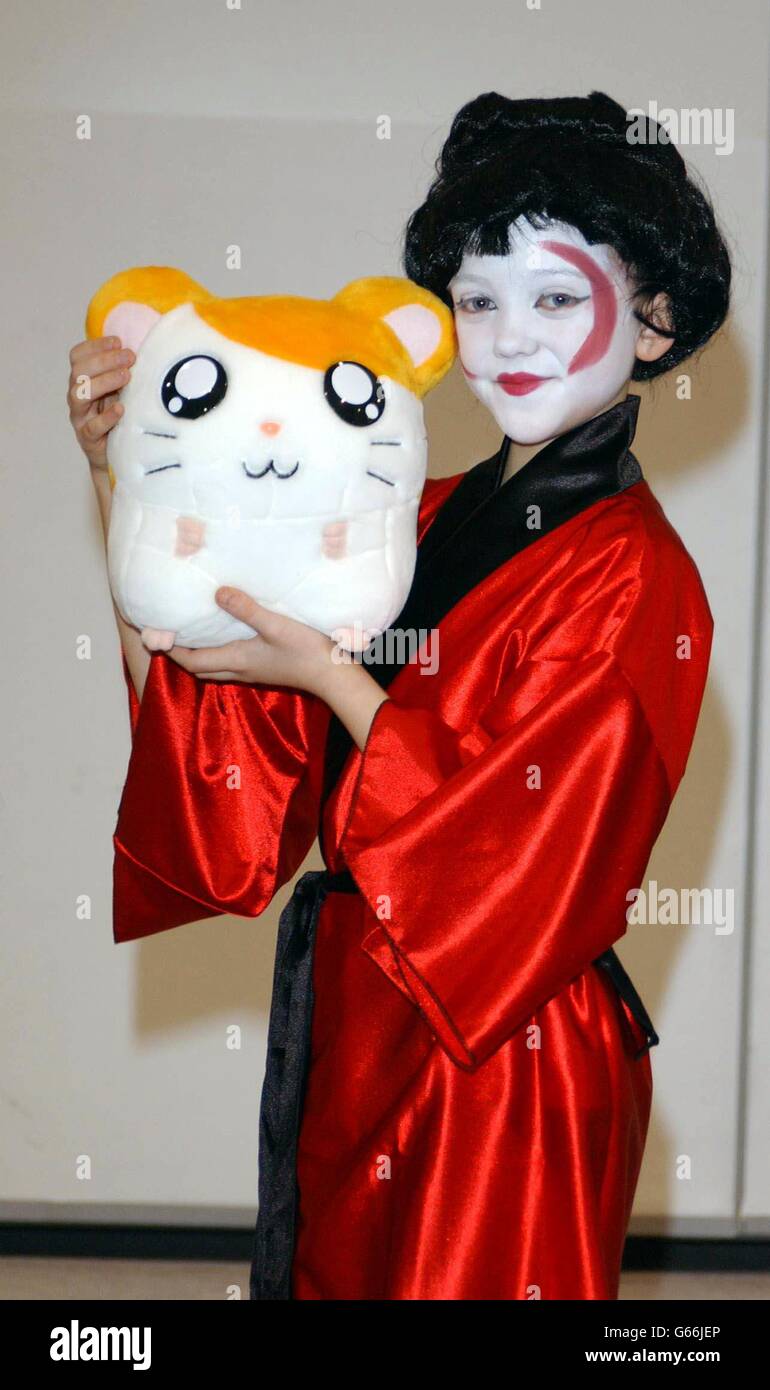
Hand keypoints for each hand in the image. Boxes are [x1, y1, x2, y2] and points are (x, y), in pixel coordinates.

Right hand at [67, 335, 135, 470]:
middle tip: (130, 357)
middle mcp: (77, 396)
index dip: (95, 346)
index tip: (118, 342)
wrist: (116, 456)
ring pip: (80, 394)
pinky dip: (106, 417)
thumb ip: (126, 372)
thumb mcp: (123, 391)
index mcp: (83, 380)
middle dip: (104, 360)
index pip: (78, 356)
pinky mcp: (88, 439)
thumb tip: (150, 348)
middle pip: (79, 372)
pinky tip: (120, 409)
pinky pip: (92, 427)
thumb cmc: (121, 417)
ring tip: (126, 377)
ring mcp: (80, 417)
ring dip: (104, 382)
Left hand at [167, 587, 337, 690]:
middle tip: (171, 632)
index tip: (157, 634)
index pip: (192, 661)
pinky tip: (225, 634)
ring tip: (192, 631)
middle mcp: (238, 670)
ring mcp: (251, 672)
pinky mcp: (263, 669)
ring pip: (214, 667)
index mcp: (236, 660)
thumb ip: (245, 609)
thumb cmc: (305, 650)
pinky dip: (217, 651)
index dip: (171, 650)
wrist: (332, 675)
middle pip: (199, 668)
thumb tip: (216, 593)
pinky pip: (230, 664)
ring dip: (199, 653)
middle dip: (181, 653)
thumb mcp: (274, 624)